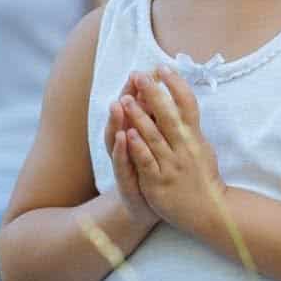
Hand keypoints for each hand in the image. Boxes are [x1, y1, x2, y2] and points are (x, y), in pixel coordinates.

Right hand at [103, 82, 159, 228]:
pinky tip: (123, 136)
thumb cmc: (153, 170)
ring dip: (117, 121)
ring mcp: (123, 162)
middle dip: (126, 99)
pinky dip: (122, 150)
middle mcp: (125, 145)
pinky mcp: (125, 181)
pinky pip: (122, 163)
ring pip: (117, 138)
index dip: (135, 90)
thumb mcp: (156, 143)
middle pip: (122, 118)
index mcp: (135, 134)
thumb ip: (156, 120)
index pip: (133, 108)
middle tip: (129, 81)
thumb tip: (164, 92)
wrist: (147, 209)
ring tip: (118, 104)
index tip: (142, 72)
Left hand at [117, 68, 225, 228]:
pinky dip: (138, 148)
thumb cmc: (203, 175)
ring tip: (126, 100)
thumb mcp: (202, 146)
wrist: (210, 211)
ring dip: (140, 117)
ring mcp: (172, 165)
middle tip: (139, 74)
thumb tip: (183, 99)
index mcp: (195, 136)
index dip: (176, 84)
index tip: (163, 67)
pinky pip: (148, 162)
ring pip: (154, 137)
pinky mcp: (159, 182)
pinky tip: (127, 134)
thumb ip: (191, 125)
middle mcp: (185, 147)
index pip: (187, 104)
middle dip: (153, 93)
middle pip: (169, 115)